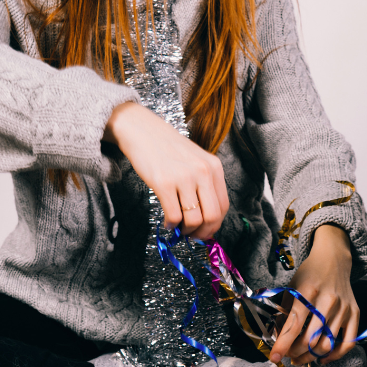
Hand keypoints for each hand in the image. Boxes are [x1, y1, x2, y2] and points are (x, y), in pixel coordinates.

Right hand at [103, 101, 228, 239]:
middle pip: (212, 216)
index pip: (224, 206)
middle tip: (192, 235)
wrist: (143, 131)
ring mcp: (184, 178)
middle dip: (203, 232)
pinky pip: (174, 216)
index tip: (206, 231)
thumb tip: (207, 219)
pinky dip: (171, 225)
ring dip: (186, 230)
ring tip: (179, 227)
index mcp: (214, 167)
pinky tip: (168, 222)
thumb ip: (205, 185)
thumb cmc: (169, 149)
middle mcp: (203, 172)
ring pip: (194, 220)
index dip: (216, 224)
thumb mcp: (196, 161)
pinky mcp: (164, 183)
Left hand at [270, 224, 358, 365]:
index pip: (295, 324)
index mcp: (308, 291)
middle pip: (311, 338)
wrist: (333, 260)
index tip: (274, 357)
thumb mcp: (291, 288)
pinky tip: (322, 358)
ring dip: (311, 356)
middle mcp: (328, 301)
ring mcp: (343, 308)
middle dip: (296, 352)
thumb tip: (279, 339)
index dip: (283, 344)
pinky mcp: (354, 313)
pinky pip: (348, 342)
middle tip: (288, 355)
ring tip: (301, 357)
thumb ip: (285, 313)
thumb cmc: (309, 274)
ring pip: (327, 344)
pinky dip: (335, 355)